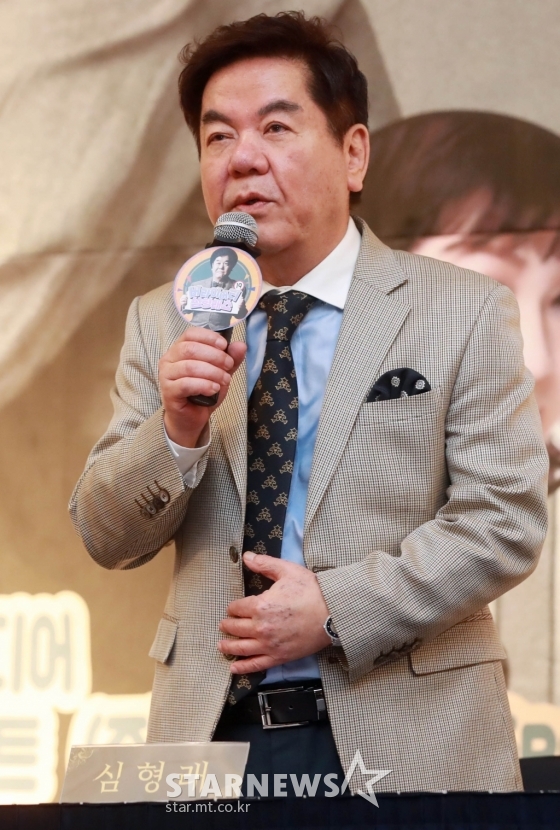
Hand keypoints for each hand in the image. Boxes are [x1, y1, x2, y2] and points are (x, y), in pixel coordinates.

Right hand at [159, 327, 245, 446]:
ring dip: (212, 372)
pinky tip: (214, 389)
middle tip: (228, 366)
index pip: (190, 334)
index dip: (209, 337)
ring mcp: (166, 375)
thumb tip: (240, 345)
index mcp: (179, 349)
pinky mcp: (168, 391)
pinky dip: (203, 385)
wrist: (191, 418)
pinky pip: (186, 384)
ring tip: (225, 380)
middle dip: (214, 356)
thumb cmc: (203, 392)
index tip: (225, 346)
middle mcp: (169, 359)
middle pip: (190, 349)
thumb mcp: (221, 373)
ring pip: (189, 367)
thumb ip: (230, 359)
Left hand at [218, 552, 331, 673]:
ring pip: (242, 648)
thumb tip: (247, 557)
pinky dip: (243, 667)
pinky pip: (256, 665)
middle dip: (227, 625)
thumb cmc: (312, 591)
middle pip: (236, 628)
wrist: (333, 613)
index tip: (232, 608)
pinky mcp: (279, 657)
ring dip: (228, 646)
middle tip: (223, 625)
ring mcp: (269, 645)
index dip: (233, 607)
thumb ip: (264, 564)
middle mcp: (261, 627)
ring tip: (221, 645)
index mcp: (260, 606)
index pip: (237, 608)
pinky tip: (234, 667)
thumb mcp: (287, 571)